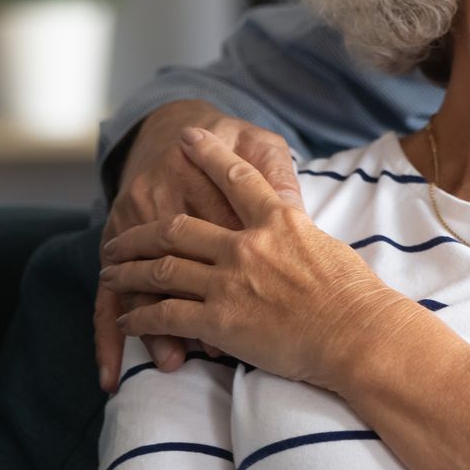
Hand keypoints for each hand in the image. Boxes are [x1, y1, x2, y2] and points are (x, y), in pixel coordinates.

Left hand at [100, 126, 415, 390]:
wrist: (358, 332)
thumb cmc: (356, 295)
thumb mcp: (329, 246)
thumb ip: (298, 232)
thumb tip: (289, 226)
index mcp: (277, 221)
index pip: (236, 177)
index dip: (207, 154)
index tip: (186, 137)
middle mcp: (246, 244)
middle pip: (176, 228)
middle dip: (139, 232)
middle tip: (118, 237)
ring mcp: (230, 281)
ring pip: (160, 269)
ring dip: (128, 272)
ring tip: (110, 273)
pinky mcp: (219, 320)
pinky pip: (166, 315)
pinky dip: (140, 318)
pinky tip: (128, 321)